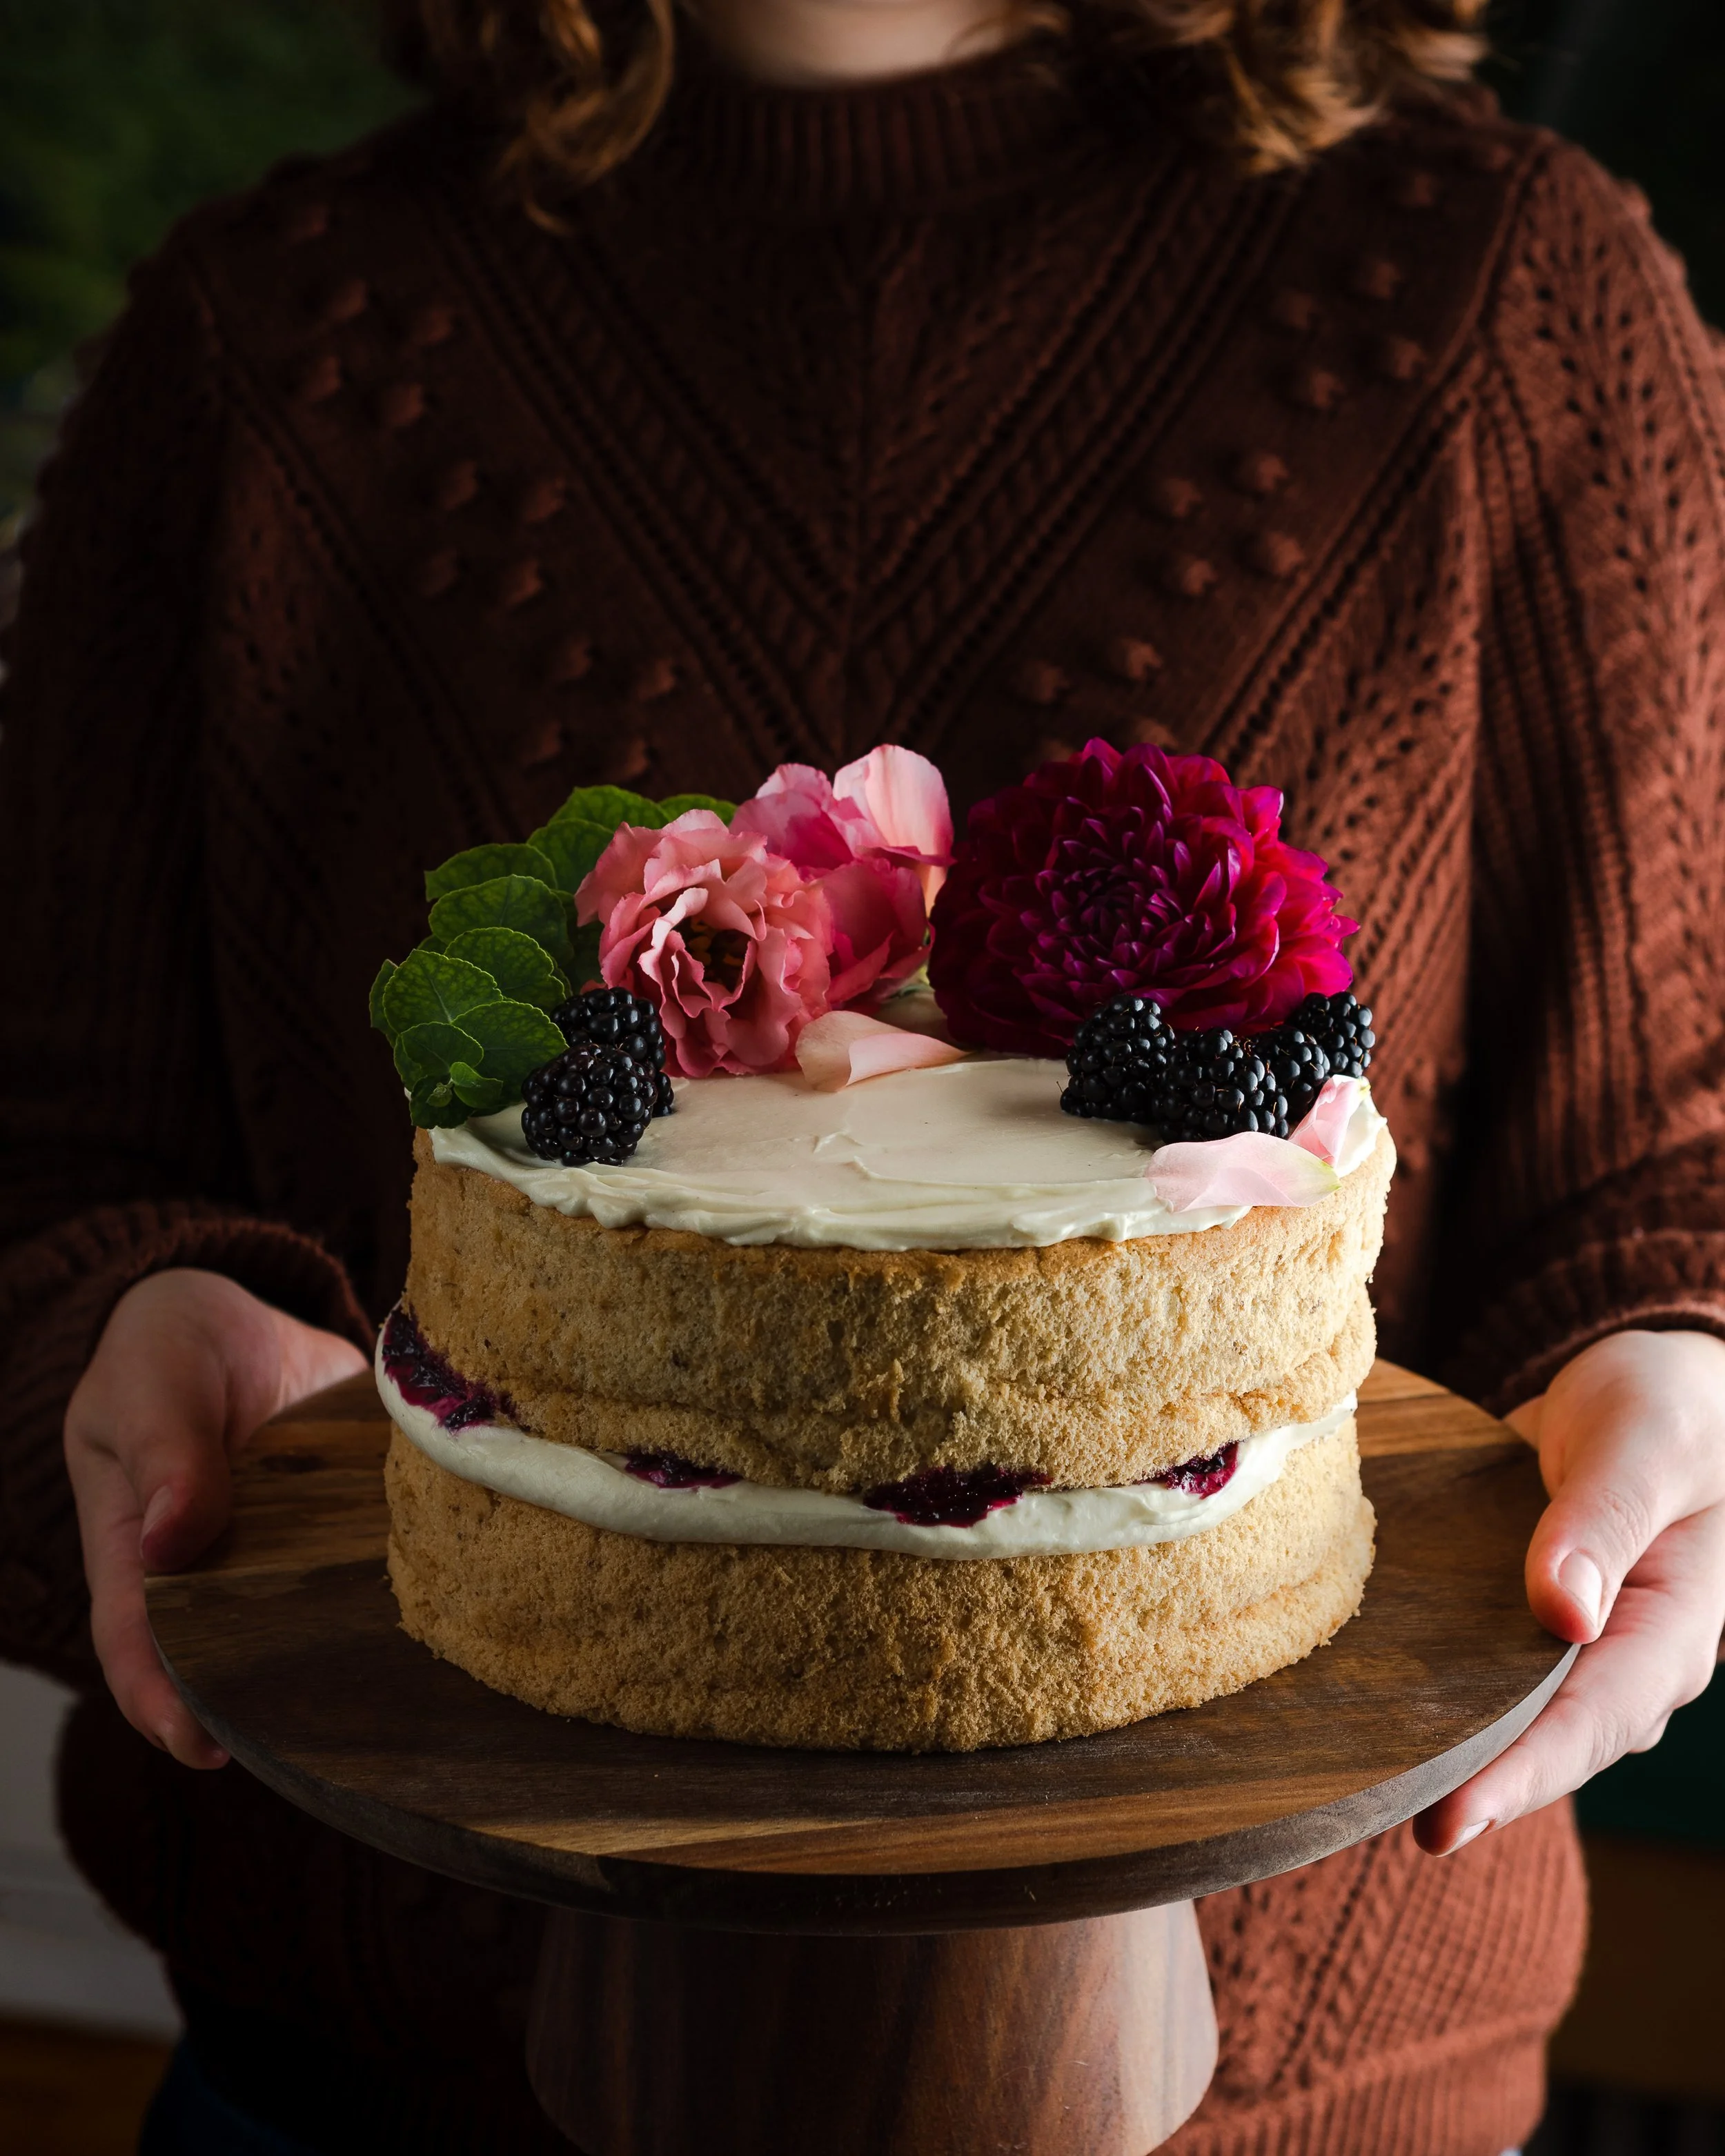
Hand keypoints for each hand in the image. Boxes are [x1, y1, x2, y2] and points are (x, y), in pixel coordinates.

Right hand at [64, 1268, 367, 1768]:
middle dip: (265, 1705)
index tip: (204, 1745)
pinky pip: (372, 1562)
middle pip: (230, 1655)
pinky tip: (455, 1603)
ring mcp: (285, 1552)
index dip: (165, 1700)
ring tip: (397, 1699)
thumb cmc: (164, 1352)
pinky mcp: (346, 1522)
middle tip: (313, 1747)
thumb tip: (168, 1541)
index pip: (140, 1643)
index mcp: (137, 1552)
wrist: (235, 1312)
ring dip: (347, 1657)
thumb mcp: (148, 1385)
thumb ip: (163, 1452)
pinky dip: (412, 1582)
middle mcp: (215, 1570)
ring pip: (311, 1622)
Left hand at [1415, 1328, 1724, 1854]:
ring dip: (1443, 1750)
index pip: (1593, 1723)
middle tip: (1370, 1819)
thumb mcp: (1645, 1444)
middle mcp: (1626, 1658)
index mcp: (1673, 1629)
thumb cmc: (1669, 1407)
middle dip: (1466, 1788)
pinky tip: (1364, 1708)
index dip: (1518, 1776)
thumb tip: (1561, 1614)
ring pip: (1508, 1718)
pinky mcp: (1528, 1623)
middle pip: (1544, 1743)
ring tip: (1355, 1787)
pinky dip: (1432, 1694)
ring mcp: (1577, 1648)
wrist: (1659, 1384)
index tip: (1446, 1818)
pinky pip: (1482, 1673)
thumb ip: (1605, 1519)